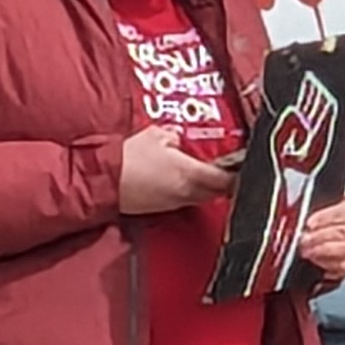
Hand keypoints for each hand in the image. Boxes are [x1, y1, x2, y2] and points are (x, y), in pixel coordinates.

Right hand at [119, 126, 234, 214]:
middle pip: (217, 191)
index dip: (238, 174)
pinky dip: (187, 192)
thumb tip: (180, 143)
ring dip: (205, 187)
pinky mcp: (159, 209)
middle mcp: (186, 193)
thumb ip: (176, 139)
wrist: (102, 180)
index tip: (241, 167)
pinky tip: (179, 181)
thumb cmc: (127, 157)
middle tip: (228, 170)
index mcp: (190, 174)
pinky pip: (182, 200)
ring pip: (200, 197)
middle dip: (225, 182)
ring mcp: (173, 203)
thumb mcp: (156, 135)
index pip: (226, 180)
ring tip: (203, 173)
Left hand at [296, 199, 344, 284]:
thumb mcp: (325, 216)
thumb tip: (303, 225)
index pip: (343, 212)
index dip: (324, 218)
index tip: (309, 224)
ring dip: (323, 251)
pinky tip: (317, 262)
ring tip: (308, 252)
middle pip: (343, 231)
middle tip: (304, 240)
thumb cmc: (330, 228)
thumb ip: (317, 218)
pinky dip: (329, 265)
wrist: (340, 244)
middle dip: (320, 236)